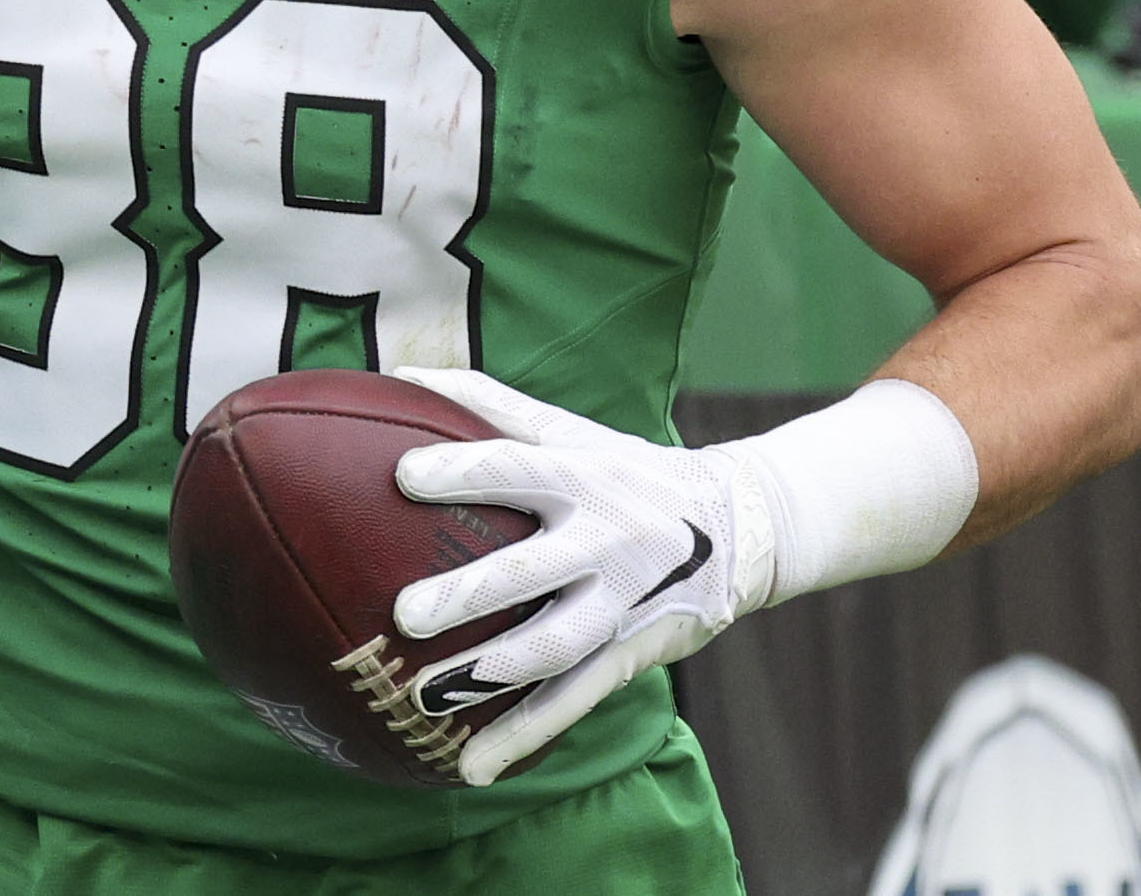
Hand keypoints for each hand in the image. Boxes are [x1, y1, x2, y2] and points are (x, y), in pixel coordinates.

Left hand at [387, 366, 771, 787]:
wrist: (742, 525)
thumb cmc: (628, 470)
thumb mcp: (573, 431)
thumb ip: (489, 405)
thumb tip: (398, 373)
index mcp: (586, 476)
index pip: (517, 467)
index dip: (463, 470)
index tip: (402, 475)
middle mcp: (606, 539)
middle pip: (533, 570)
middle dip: (470, 593)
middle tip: (405, 614)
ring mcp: (620, 602)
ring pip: (553, 648)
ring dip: (489, 678)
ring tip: (422, 698)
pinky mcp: (630, 652)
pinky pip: (571, 700)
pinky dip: (522, 736)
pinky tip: (470, 768)